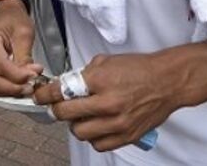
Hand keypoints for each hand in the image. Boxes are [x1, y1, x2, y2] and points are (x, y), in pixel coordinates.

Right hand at [0, 0, 42, 96]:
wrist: (6, 12)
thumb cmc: (13, 18)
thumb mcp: (24, 33)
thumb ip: (25, 57)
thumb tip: (29, 78)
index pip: (0, 65)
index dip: (18, 76)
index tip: (35, 76)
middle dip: (12, 88)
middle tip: (31, 87)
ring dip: (8, 91)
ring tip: (26, 86)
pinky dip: (4, 89)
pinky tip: (18, 85)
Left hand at [33, 53, 175, 151]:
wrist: (167, 82)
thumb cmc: (138, 69)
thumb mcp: (106, 62)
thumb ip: (84, 74)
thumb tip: (65, 85)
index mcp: (99, 80)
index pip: (61, 91)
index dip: (44, 95)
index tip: (40, 96)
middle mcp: (107, 103)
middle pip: (66, 115)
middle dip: (57, 110)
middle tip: (59, 106)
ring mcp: (118, 122)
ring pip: (80, 133)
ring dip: (76, 125)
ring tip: (81, 116)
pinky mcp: (127, 135)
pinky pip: (99, 144)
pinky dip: (93, 137)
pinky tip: (96, 126)